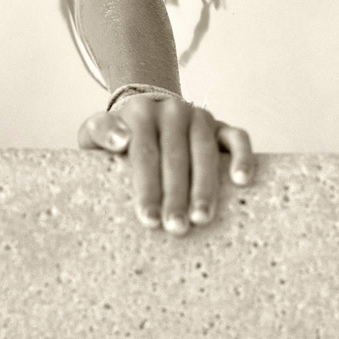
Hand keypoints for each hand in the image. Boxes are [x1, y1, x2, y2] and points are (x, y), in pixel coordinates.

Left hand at [78, 94, 253, 234]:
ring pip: (206, 152)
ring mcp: (199, 117)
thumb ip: (99, 133)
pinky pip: (238, 138)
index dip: (147, 188)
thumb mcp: (96, 132)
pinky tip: (241, 181)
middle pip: (175, 157)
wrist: (146, 112)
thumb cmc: (119, 136)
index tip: (147, 219)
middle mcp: (172, 111)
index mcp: (140, 113)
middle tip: (175, 227)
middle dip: (176, 196)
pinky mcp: (221, 125)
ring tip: (201, 217)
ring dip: (205, 186)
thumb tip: (119, 140)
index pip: (144, 154)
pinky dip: (242, 157)